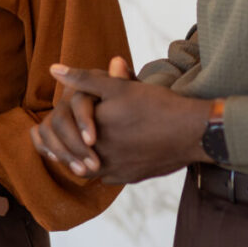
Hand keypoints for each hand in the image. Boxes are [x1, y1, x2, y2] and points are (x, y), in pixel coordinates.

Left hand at [31, 60, 209, 184]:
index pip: (63, 133)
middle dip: (71, 142)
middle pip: (73, 153)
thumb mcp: (118, 87)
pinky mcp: (131, 177)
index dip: (63, 125)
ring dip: (85, 157)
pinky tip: (113, 154)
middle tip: (76, 131)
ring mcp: (116, 170)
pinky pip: (109, 177)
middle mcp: (101, 157)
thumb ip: (83, 80)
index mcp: (92, 134)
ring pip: (88, 168)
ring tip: (91, 143)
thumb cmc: (157, 105)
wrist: (193, 131)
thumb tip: (54, 69)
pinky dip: (106, 167)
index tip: (69, 117)